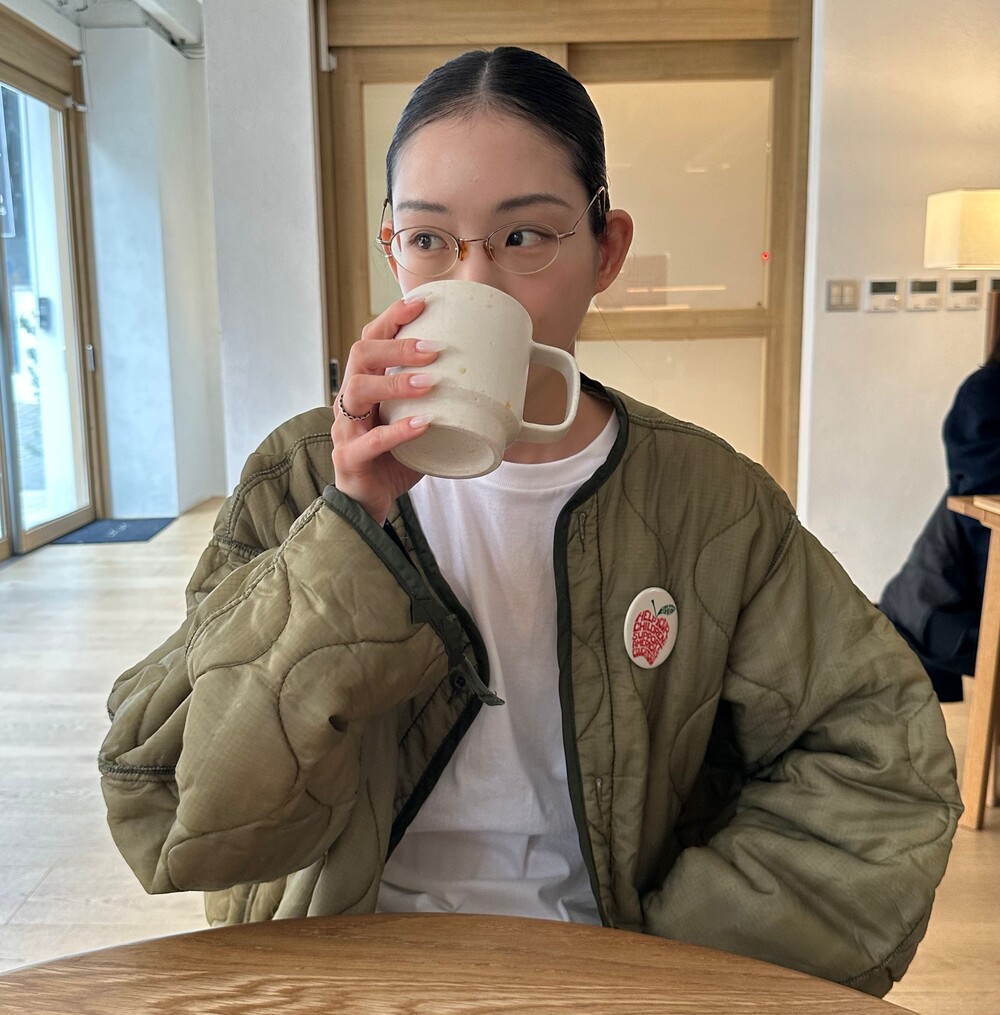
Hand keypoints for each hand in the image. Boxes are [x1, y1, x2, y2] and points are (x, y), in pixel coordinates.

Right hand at [331, 297, 440, 524]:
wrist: (368, 504)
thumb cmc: (395, 459)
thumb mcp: (420, 424)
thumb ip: (444, 404)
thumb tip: (499, 387)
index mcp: (366, 386)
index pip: (370, 341)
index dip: (391, 320)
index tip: (419, 303)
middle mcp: (350, 402)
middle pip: (360, 357)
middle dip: (397, 347)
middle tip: (434, 348)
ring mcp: (345, 430)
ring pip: (356, 392)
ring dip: (395, 383)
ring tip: (429, 382)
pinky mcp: (349, 459)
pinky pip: (367, 442)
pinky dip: (395, 432)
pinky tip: (421, 425)